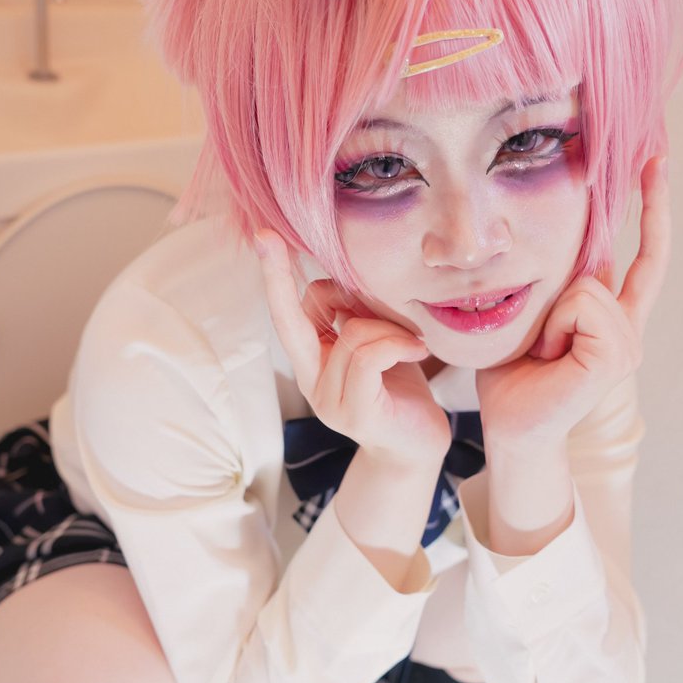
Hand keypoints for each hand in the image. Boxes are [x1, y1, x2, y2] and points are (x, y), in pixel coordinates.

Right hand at [253, 230, 451, 464]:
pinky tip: (417, 351)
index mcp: (312, 360)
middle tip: (268, 236)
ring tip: (410, 342)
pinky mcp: (356, 413)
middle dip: (278, 276)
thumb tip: (340, 282)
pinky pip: (369, 354)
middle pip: (290, 319)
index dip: (275, 275)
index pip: (287, 313)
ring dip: (389, 328)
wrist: (420, 446)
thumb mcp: (377, 340)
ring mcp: (329, 401)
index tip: (262, 236)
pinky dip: (398, 344)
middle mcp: (311, 381)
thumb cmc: (400, 387)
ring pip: (352, 332)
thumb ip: (354, 315)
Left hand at [475, 155, 670, 448]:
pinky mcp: (618, 356)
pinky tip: (551, 357)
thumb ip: (557, 279)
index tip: (656, 161)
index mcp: (611, 313)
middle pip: (599, 266)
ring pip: (587, 286)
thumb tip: (565, 237)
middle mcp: (628, 325)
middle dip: (558, 296)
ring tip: (543, 352)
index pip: (644, 253)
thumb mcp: (531, 311)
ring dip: (550, 316)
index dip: (653, 207)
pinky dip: (555, 327)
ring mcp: (628, 342)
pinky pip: (584, 306)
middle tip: (540, 343)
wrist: (510, 426)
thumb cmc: (512, 373)